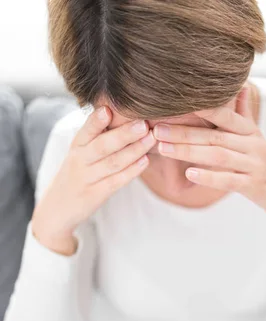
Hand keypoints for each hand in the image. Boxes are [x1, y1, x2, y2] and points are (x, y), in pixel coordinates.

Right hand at [32, 106, 156, 248]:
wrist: (57, 209)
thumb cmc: (74, 175)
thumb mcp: (79, 154)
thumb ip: (95, 137)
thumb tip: (116, 111)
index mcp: (76, 146)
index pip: (85, 130)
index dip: (96, 121)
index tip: (108, 109)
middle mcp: (80, 161)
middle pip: (102, 146)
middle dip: (124, 134)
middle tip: (143, 123)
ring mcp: (88, 178)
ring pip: (112, 163)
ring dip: (134, 150)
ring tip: (151, 139)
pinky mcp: (96, 194)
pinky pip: (116, 181)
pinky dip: (131, 171)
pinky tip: (145, 161)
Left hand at [153, 86, 265, 221]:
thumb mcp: (257, 138)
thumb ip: (244, 114)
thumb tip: (241, 85)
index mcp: (250, 131)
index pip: (222, 114)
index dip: (198, 107)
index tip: (171, 103)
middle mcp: (253, 144)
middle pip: (213, 135)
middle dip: (183, 132)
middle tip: (157, 129)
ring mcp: (254, 165)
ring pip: (217, 156)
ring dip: (188, 151)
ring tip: (163, 149)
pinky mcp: (254, 186)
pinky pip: (228, 180)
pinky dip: (208, 177)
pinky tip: (189, 173)